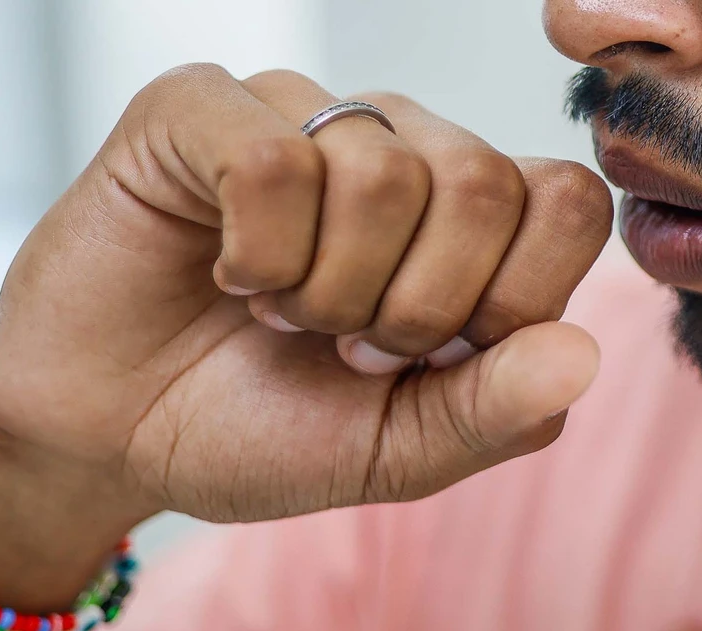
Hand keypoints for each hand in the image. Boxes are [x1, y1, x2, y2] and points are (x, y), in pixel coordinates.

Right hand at [0, 65, 611, 607]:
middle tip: (345, 341)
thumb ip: (497, 410)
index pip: (570, 203)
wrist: (117, 435)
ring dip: (326, 289)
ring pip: (382, 173)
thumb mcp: (400, 451)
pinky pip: (275, 161)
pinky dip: (256, 254)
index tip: (433, 356)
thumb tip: (584, 353)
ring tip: (283, 312)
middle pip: (483, 185)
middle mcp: (405, 149)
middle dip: (411, 308)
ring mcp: (309, 117)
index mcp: (473, 221)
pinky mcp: (206, 108)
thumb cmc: (265, 427)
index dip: (514, 296)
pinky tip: (230, 272)